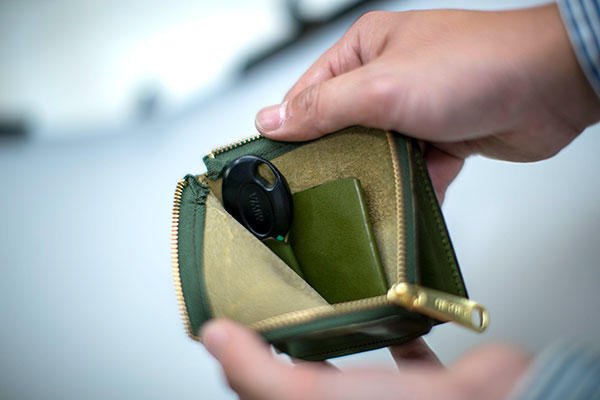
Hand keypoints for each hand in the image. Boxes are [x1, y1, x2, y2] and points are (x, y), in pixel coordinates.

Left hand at [202, 320, 529, 399]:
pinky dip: (397, 327)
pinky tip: (388, 304)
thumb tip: (213, 339)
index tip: (236, 315)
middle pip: (308, 369)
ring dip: (342, 326)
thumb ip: (257, 374)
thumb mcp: (310, 398)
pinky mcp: (427, 378)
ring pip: (354, 356)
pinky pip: (406, 348)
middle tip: (279, 292)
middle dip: (293, 334)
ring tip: (324, 293)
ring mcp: (390, 395)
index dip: (245, 356)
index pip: (265, 387)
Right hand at [255, 5, 599, 197]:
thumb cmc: (476, 64)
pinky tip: (410, 200)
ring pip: (379, 153)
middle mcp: (388, 76)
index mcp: (366, 50)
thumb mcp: (381, 86)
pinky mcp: (442, 136)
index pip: (310, 92)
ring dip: (379, 174)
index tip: (280, 164)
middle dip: (338, 157)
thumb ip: (322, 107)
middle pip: (343, 127)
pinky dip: (414, 186)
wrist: (550, 86)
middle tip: (323, 189)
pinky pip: (415, 169)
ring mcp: (416, 108)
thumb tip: (272, 119)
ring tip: (369, 194)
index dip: (292, 128)